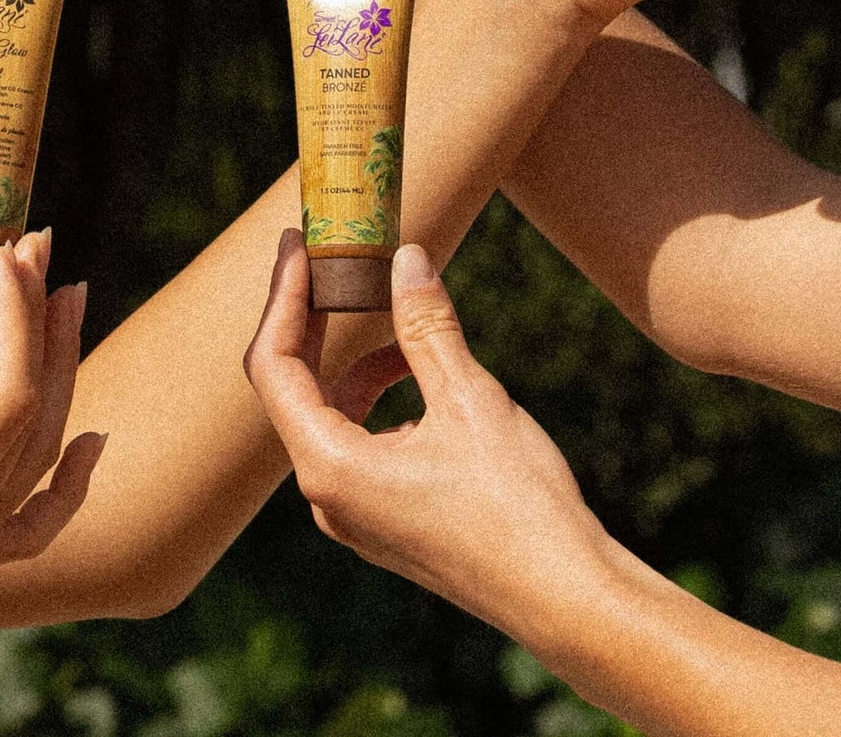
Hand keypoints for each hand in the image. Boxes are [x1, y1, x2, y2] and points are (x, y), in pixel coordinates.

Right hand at [0, 217, 103, 616]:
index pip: (10, 395)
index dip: (16, 315)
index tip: (8, 251)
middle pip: (35, 422)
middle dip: (44, 329)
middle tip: (45, 252)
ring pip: (37, 461)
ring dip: (58, 378)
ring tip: (65, 303)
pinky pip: (28, 528)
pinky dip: (65, 487)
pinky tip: (92, 443)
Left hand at [244, 230, 612, 637]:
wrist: (565, 595)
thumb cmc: (517, 504)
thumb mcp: (469, 398)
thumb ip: (426, 326)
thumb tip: (404, 259)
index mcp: (330, 468)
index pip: (275, 366)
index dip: (285, 298)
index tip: (298, 245)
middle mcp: (329, 497)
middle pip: (295, 388)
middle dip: (315, 320)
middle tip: (334, 260)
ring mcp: (356, 515)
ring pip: (332, 415)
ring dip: (357, 361)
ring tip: (399, 316)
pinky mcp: (385, 520)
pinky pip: (359, 442)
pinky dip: (378, 398)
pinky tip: (422, 374)